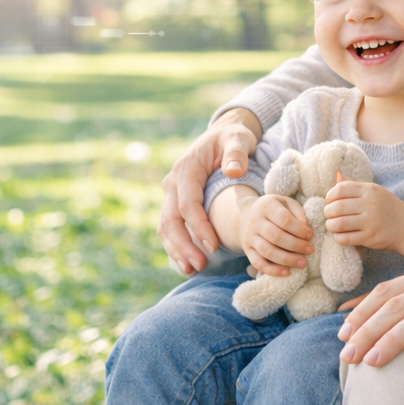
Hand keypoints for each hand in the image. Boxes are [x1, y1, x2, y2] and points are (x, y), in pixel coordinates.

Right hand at [157, 111, 260, 274]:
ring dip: (176, 250)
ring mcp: (171, 193)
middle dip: (183, 245)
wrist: (221, 134)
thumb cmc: (232, 138)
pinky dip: (175, 246)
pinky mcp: (174, 202)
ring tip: (192, 270)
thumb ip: (236, 153)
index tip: (213, 246)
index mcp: (187, 168)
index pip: (188, 203)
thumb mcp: (238, 139)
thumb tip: (234, 170)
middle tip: (199, 265)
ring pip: (165, 226)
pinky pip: (169, 227)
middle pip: (170, 219)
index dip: (198, 226)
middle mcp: (173, 181)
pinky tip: (187, 263)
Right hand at [243, 194, 312, 275]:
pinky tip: (286, 272)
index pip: (284, 218)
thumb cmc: (274, 209)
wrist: (248, 214)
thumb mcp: (286, 203)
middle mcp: (256, 221)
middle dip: (295, 245)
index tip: (310, 235)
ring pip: (267, 251)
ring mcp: (250, 236)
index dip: (299, 229)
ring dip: (286, 259)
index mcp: (267, 206)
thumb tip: (306, 228)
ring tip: (302, 263)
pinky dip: (272, 270)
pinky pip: (258, 263)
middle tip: (309, 250)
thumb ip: (297, 212)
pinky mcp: (247, 250)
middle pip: (275, 236)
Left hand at [324, 171, 403, 251]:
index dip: (329, 196)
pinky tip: (339, 235)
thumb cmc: (385, 206)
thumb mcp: (372, 190)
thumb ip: (353, 184)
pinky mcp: (371, 237)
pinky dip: (338, 237)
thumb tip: (336, 173)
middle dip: (328, 212)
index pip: (340, 189)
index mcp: (369, 190)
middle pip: (337, 207)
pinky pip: (346, 238)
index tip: (329, 202)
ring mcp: (371, 222)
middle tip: (328, 215)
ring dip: (330, 225)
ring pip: (339, 224)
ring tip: (332, 225)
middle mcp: (370, 204)